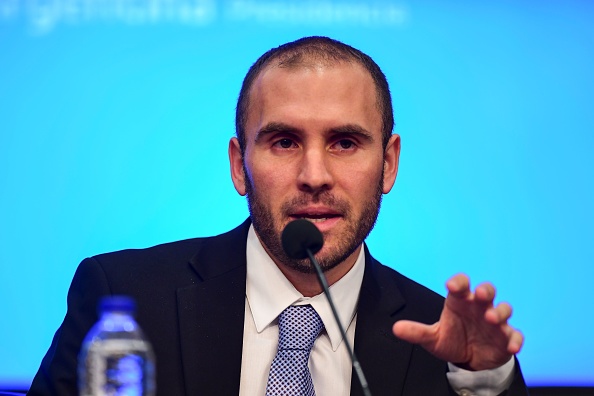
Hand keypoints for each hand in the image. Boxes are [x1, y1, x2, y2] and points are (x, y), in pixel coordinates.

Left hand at [392, 273, 523, 370]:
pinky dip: (515, 338)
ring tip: (492, 319)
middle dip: (486, 291)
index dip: (458, 282)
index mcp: (460, 302)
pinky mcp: (506, 337)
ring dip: (500, 312)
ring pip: (504, 309)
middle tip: (481, 295)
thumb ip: (417, 332)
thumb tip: (396, 328)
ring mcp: (495, 322)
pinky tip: (511, 345)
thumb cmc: (451, 339)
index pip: (460, 285)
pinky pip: (515, 334)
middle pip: (487, 291)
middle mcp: (479, 308)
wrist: (468, 359)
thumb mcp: (432, 338)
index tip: (452, 285)